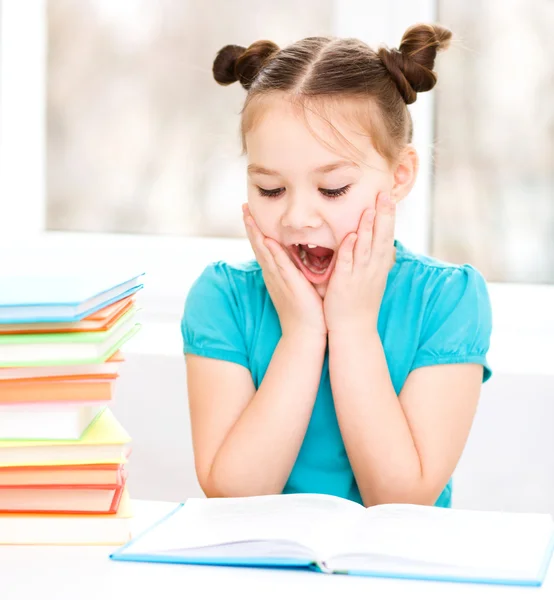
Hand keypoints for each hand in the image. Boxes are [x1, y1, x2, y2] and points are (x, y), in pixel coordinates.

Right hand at [242, 204, 326, 339]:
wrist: (305, 333)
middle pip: (258, 245)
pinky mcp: (289, 284)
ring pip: (264, 251)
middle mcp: (273, 274)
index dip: (256, 230)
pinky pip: (280, 265)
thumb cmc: (306, 310)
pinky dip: (273, 252)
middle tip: (244, 207)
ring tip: (249, 216)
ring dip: (256, 234)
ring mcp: (279, 279)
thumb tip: (306, 254)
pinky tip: (267, 240)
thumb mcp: (300, 284)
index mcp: (275, 273)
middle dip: (251, 226)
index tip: (251, 213)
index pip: (263, 247)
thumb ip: (299, 269)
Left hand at [324, 192, 395, 333]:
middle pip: (381, 238)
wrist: (354, 329)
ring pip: (366, 248)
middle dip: (383, 216)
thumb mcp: (372, 279)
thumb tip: (377, 242)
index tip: (388, 198)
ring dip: (368, 228)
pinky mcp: (344, 283)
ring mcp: (359, 276)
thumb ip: (373, 260)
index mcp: (379, 266)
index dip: (388, 217)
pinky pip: (347, 263)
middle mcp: (373, 269)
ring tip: (370, 208)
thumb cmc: (360, 303)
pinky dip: (349, 249)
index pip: (387, 237)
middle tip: (384, 194)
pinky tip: (350, 235)